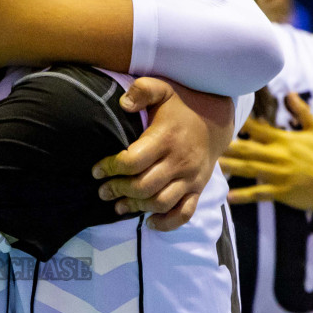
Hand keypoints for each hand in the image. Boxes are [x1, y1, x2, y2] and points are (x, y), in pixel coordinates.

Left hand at [93, 80, 232, 231]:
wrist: (216, 119)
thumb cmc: (182, 106)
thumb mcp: (163, 89)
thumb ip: (143, 90)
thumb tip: (122, 103)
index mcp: (166, 138)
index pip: (133, 161)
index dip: (111, 168)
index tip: (96, 170)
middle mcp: (179, 161)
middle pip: (144, 186)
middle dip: (118, 190)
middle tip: (103, 191)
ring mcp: (190, 178)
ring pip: (161, 202)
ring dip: (136, 208)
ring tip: (117, 206)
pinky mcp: (198, 189)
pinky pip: (185, 213)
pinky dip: (167, 223)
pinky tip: (149, 222)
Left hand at [221, 94, 312, 222]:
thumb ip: (302, 112)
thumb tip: (289, 93)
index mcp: (284, 140)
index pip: (258, 129)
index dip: (241, 123)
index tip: (223, 118)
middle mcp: (279, 156)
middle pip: (247, 149)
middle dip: (227, 146)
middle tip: (208, 142)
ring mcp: (279, 175)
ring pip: (249, 170)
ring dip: (230, 167)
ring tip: (212, 165)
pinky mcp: (280, 192)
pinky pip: (258, 194)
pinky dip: (244, 196)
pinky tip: (229, 197)